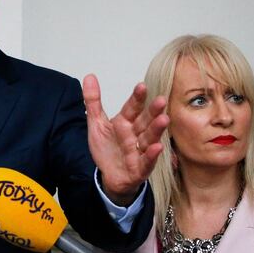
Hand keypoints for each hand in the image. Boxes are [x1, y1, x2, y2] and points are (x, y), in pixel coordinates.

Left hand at [83, 74, 168, 205]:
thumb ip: (93, 101)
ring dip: (157, 130)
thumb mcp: (96, 124)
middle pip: (145, 121)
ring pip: (149, 138)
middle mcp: (135, 134)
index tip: (141, 86)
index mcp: (125, 122)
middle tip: (161, 100)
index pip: (132, 108)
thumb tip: (89, 76)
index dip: (137, 98)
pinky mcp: (141, 168)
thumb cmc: (108, 148)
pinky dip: (152, 155)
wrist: (110, 176)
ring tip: (164, 119)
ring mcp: (140, 150)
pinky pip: (147, 161)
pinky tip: (157, 147)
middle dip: (153, 111)